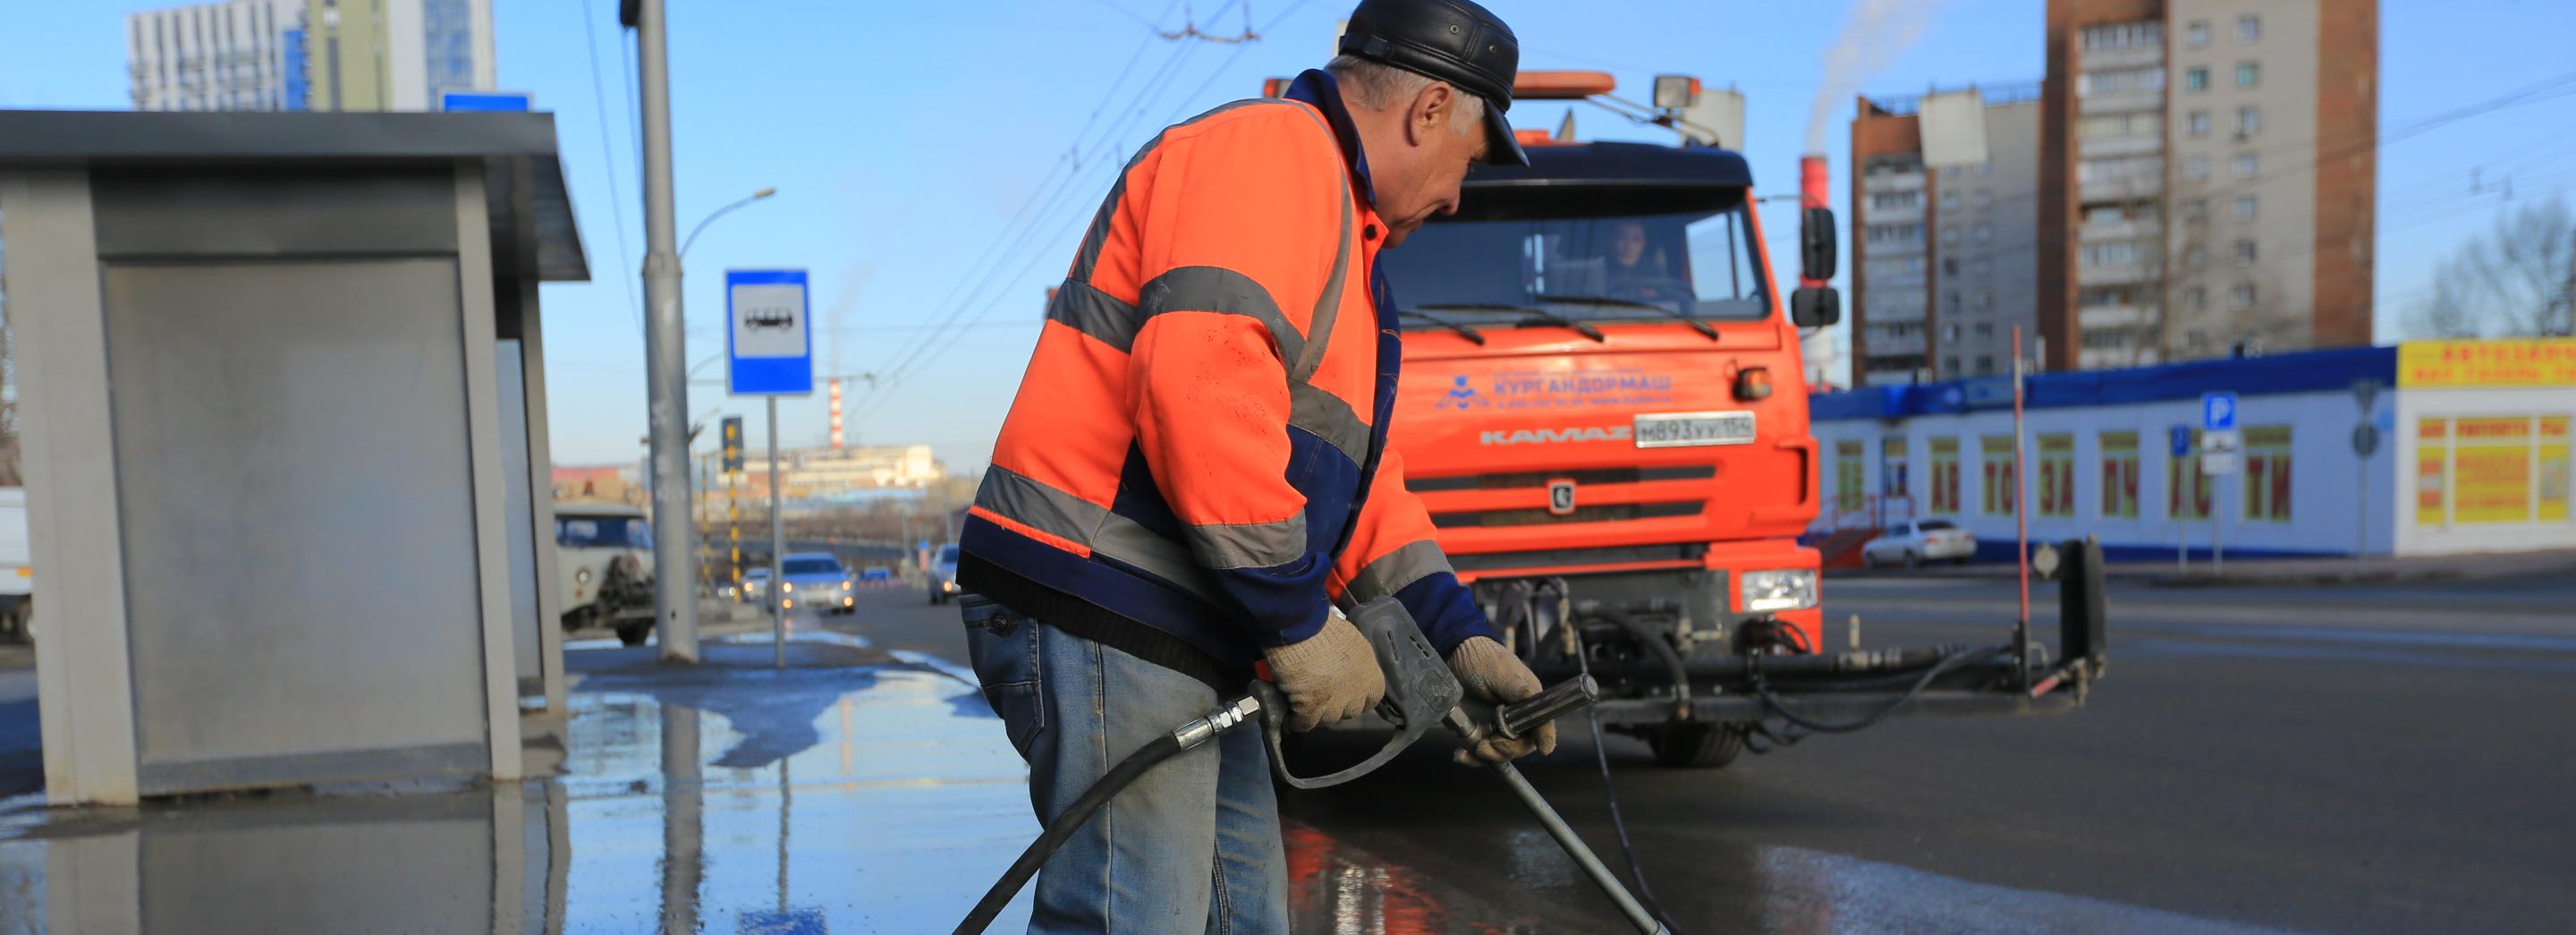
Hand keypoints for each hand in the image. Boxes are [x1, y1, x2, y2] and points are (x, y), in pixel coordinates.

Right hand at [1260, 610, 1386, 731]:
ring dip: (1316, 713)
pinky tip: (1291, 714)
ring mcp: (1335, 703)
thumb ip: (1353, 661)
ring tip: (1304, 701)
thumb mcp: (1351, 641)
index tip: (1347, 694)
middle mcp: (1356, 691)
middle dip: (1337, 705)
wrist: (1302, 628)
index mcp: (1370, 674)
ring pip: (1327, 719)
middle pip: (1349, 711)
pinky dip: (1296, 720)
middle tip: (1322, 694)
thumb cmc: (1324, 628)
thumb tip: (1344, 668)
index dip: (1358, 697)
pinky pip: (1304, 723)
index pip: (1372, 698)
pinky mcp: (1312, 708)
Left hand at [1447, 636, 1556, 764]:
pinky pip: (1477, 751)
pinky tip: (1460, 754)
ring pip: (1498, 752)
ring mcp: (1496, 726)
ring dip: (1486, 756)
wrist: (1454, 655)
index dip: (1545, 738)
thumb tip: (1534, 696)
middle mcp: (1515, 718)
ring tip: (1470, 748)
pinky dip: (1470, 756)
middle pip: (1520, 745)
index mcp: (1528, 702)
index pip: (1541, 724)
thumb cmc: (1484, 659)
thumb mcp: (1501, 671)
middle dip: (1506, 750)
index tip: (1544, 749)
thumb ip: (1517, 688)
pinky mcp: (1477, 730)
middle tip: (1487, 745)